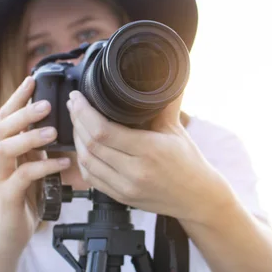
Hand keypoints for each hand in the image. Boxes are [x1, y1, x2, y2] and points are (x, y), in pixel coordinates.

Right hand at [0, 76, 70, 251]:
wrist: (11, 235)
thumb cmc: (25, 199)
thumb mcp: (33, 166)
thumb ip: (38, 148)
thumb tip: (60, 122)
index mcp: (3, 150)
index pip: (4, 116)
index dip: (17, 97)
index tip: (33, 79)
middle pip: (2, 127)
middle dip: (24, 113)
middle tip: (46, 105)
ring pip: (6, 148)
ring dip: (30, 137)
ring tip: (53, 132)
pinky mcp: (6, 195)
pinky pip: (23, 176)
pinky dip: (44, 167)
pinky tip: (63, 163)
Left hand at [66, 90, 224, 223]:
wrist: (197, 198)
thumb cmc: (189, 162)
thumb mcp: (176, 129)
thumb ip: (162, 103)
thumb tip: (157, 73)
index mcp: (149, 150)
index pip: (103, 130)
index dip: (83, 112)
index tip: (77, 98)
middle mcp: (135, 171)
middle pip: (91, 145)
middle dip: (76, 121)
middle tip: (74, 105)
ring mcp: (126, 188)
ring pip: (87, 162)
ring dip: (77, 141)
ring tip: (77, 123)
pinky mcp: (121, 197)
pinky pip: (91, 178)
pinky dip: (83, 161)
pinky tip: (84, 147)